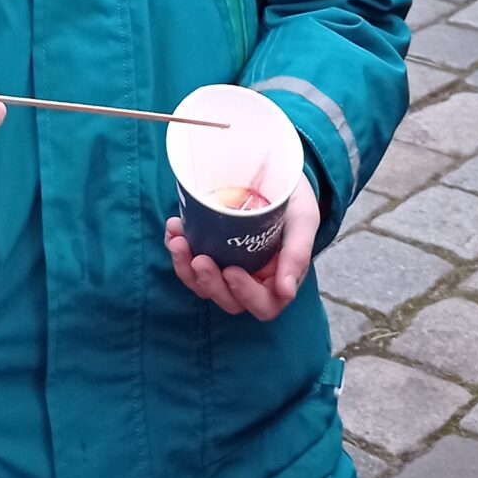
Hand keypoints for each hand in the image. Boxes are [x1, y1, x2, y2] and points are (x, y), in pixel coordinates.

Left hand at [165, 175, 319, 321]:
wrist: (276, 172)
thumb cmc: (296, 200)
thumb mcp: (303, 221)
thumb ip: (298, 254)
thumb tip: (286, 293)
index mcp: (279, 280)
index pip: (264, 305)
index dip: (246, 295)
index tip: (232, 271)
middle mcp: (253, 280)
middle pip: (229, 300)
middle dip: (210, 283)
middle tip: (198, 258)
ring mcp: (229, 267)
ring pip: (204, 285)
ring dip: (186, 268)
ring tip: (178, 241)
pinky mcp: (211, 252)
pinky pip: (189, 263)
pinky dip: (179, 250)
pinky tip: (174, 229)